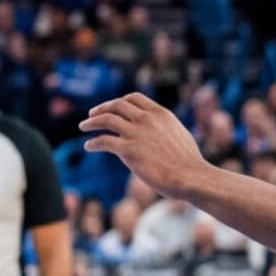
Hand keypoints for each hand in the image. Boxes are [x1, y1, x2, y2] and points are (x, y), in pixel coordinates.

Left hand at [80, 93, 208, 198]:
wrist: (191, 177)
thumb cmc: (189, 162)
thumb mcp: (179, 134)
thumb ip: (164, 128)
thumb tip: (158, 131)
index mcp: (160, 113)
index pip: (134, 98)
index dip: (119, 101)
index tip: (111, 106)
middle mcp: (146, 119)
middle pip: (116, 106)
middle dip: (102, 108)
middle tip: (92, 114)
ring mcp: (136, 133)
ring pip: (106, 120)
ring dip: (91, 122)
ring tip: (83, 126)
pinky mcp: (128, 150)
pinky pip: (104, 141)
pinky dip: (93, 143)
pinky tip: (88, 146)